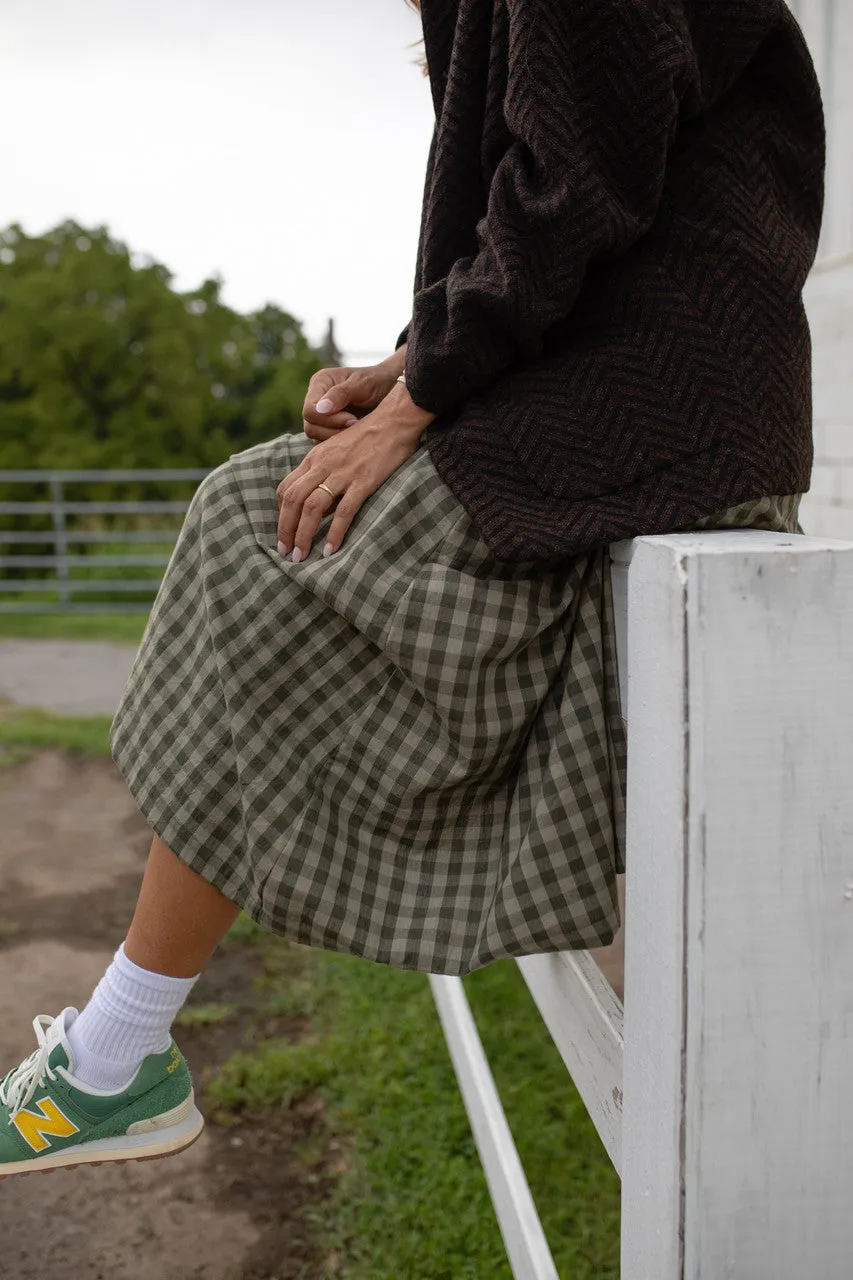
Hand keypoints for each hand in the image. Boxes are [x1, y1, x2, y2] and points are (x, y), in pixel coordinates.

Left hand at [277, 383, 435, 560]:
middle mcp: (323, 465)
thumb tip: (317, 509)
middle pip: (293, 500)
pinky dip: (334, 533)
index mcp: (315, 457)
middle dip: (285, 530)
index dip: (281, 513)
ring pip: (311, 508)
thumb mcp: (338, 451)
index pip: (286, 488)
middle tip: (286, 552)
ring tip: (301, 556)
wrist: (395, 419)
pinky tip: (330, 550)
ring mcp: (342, 473)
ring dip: (303, 535)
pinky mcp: (363, 481)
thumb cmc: (369, 437)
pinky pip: (343, 511)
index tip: (285, 532)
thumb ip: (324, 474)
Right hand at [302, 354, 405, 442]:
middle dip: (334, 430)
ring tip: (359, 430)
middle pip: (310, 426)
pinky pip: (326, 445)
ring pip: (317, 438)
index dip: (329, 420)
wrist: (393, 390)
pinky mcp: (329, 430)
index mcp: (320, 383)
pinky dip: (340, 445)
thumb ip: (341, 394)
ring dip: (338, 438)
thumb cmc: (379, 381)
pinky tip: (356, 437)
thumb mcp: (363, 383)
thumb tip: (320, 409)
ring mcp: (322, 417)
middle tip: (357, 425)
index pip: (309, 410)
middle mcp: (316, 399)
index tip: (352, 419)